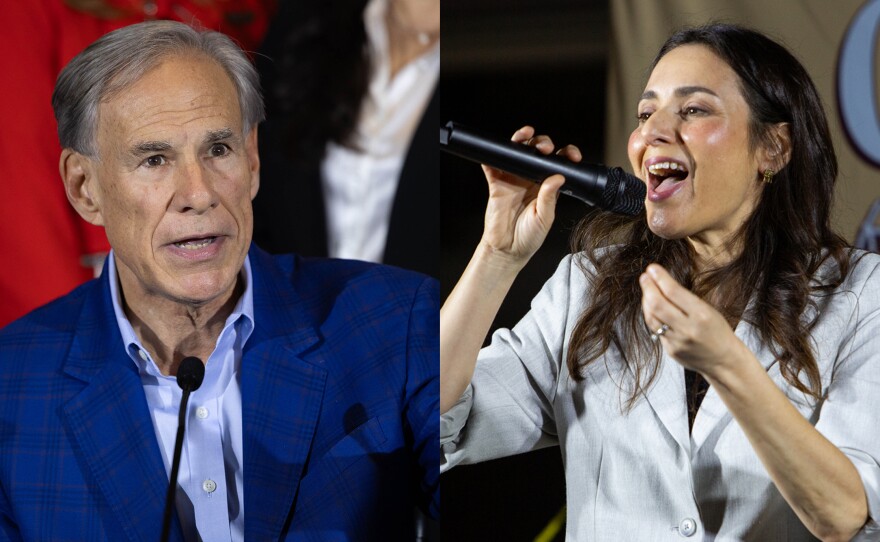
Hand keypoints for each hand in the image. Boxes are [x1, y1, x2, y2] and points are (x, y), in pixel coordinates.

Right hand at [479, 125, 580, 264]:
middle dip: (543, 143)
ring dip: (521, 140)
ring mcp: (513, 179)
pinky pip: (493, 165)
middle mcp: (531, 179)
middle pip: (538, 151)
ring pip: (517, 152)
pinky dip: (493, 155)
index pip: (559, 164)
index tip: (572, 156)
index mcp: (548, 186)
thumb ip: (549, 198)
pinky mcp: (496, 183)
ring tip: (525, 136)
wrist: (507, 250)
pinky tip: (498, 150)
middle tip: (545, 149)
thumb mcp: (544, 218)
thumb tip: (558, 176)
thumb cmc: (529, 237)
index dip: (566, 155)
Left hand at [638, 263, 746, 377]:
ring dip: (646, 301)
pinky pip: (655, 330)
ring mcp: (677, 341)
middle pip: (657, 304)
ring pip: (651, 318)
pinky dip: (651, 316)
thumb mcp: (708, 310)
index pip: (673, 292)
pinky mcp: (670, 350)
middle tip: (644, 277)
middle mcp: (688, 329)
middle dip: (648, 288)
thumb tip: (660, 281)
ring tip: (647, 291)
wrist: (724, 361)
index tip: (652, 268)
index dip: (659, 278)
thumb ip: (685, 299)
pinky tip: (651, 308)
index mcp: (702, 315)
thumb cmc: (717, 331)